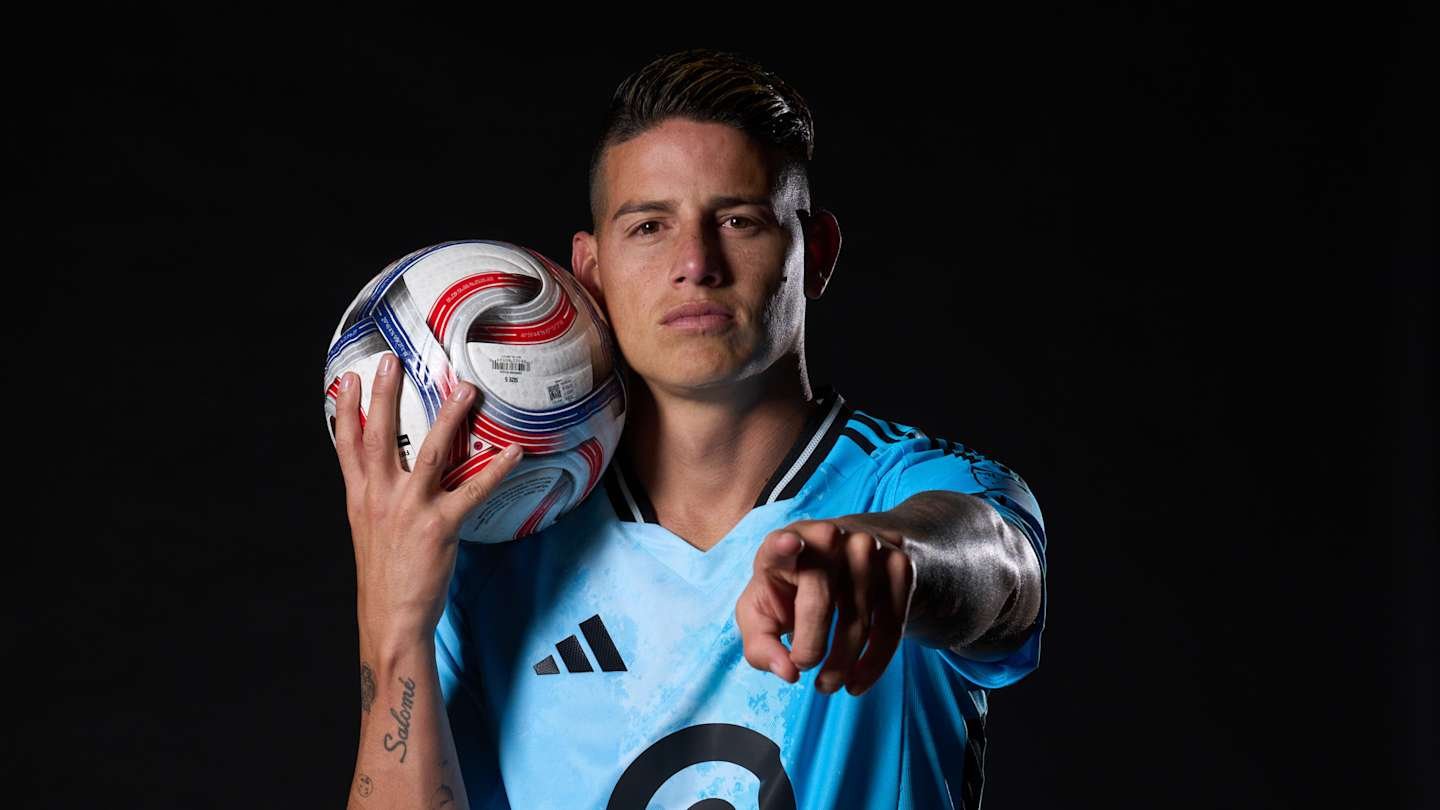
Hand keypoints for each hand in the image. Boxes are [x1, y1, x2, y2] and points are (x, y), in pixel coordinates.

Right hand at [331, 351, 523, 644]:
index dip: (345, 410)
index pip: (347, 446)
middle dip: (385, 396)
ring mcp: (409, 510)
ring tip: (466, 390)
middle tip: (390, 360)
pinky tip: (513, 452)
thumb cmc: (386, 577)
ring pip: (431, 453)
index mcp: (361, 498)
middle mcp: (380, 498)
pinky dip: (496, 470)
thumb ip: (378, 499)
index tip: (346, 378)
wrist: (391, 620)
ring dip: (450, 418)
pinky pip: (474, 491)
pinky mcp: (439, 527)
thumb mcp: (369, 531)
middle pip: (379, 436)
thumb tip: (392, 476)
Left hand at [735, 519, 915, 695]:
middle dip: (810, 648)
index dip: (783, 545)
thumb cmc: (792, 589)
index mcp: (785, 543)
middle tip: (803, 670)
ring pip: (858, 622)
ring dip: (842, 665)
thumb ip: (760, 645)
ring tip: (827, 684)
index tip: (788, 544)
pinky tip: (857, 682)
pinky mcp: (899, 567)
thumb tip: (787, 672)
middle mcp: (828, 538)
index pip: (780, 544)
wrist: (851, 558)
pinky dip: (873, 664)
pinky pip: (890, 628)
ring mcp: (868, 549)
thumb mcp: (763, 611)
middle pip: (819, 603)